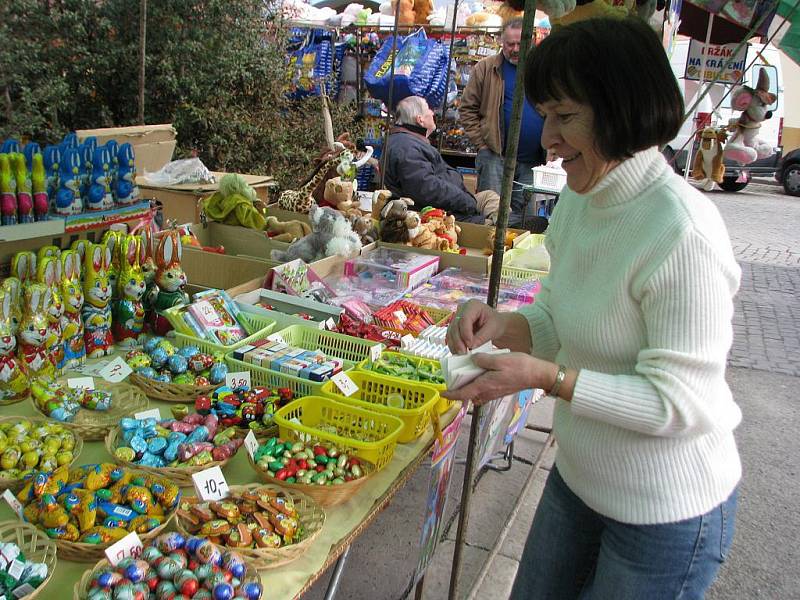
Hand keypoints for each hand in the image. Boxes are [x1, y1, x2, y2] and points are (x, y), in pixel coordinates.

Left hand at [442, 352, 557, 405]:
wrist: (537, 375)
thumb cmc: (520, 366)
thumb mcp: (499, 359)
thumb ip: (483, 360)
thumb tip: (472, 359)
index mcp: (485, 385)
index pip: (463, 393)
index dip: (451, 394)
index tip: (442, 393)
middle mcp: (488, 392)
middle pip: (468, 395)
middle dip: (459, 390)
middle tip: (452, 381)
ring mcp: (494, 393)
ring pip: (476, 394)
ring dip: (468, 389)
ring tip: (464, 377)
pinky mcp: (500, 391)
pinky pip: (484, 392)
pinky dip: (478, 386)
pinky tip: (480, 376)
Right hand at [447, 300, 504, 354]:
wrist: (494, 325)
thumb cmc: (495, 323)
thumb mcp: (492, 329)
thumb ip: (481, 337)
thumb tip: (470, 346)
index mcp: (472, 305)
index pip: (465, 319)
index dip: (465, 332)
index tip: (470, 344)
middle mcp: (462, 309)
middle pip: (455, 325)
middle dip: (458, 340)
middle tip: (464, 352)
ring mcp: (456, 318)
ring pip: (451, 331)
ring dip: (454, 344)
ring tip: (461, 354)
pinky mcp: (454, 327)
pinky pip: (450, 336)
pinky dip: (453, 345)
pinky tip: (458, 352)